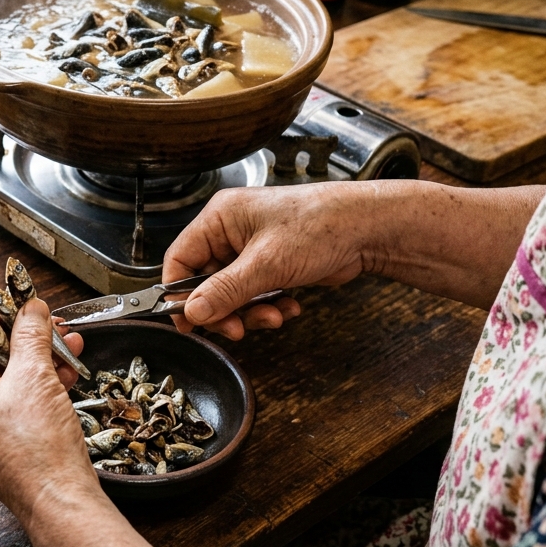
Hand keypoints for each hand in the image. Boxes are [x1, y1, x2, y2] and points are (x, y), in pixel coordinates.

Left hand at [0, 299, 93, 518]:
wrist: (58, 500)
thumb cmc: (39, 446)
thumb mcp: (35, 375)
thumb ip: (30, 334)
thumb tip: (30, 308)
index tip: (19, 306)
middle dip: (26, 341)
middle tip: (51, 327)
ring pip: (6, 384)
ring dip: (38, 363)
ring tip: (69, 349)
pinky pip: (13, 408)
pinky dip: (37, 390)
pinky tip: (66, 377)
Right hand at [164, 182, 379, 339]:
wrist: (366, 229)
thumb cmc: (321, 225)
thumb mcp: (267, 263)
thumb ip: (226, 290)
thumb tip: (193, 312)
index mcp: (219, 218)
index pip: (179, 259)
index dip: (179, 293)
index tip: (188, 323)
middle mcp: (230, 232)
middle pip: (205, 282)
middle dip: (225, 309)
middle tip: (238, 328)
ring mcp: (251, 249)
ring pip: (232, 293)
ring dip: (251, 311)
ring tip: (274, 314)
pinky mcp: (270, 264)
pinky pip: (254, 294)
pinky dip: (268, 306)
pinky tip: (289, 305)